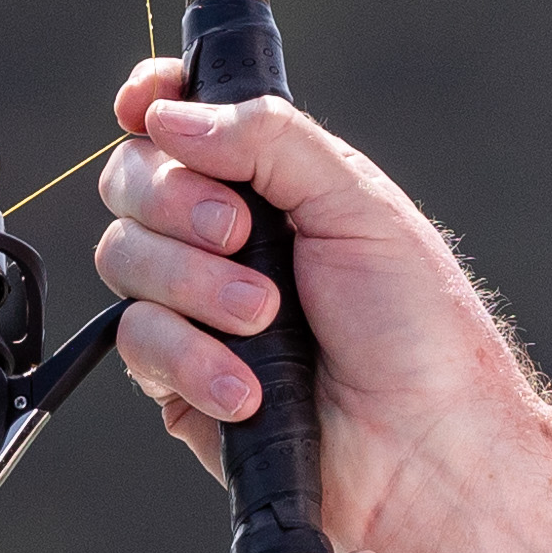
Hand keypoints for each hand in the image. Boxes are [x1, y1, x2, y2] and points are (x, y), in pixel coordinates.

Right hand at [93, 65, 551, 552]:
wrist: (427, 450)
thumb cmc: (417, 331)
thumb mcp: (357, 206)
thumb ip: (269, 139)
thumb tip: (170, 113)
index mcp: (269, 185)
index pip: (181, 121)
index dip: (153, 102)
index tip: (146, 104)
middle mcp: (222, 240)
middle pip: (130, 180)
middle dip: (175, 200)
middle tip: (240, 235)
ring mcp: (195, 309)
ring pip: (123, 258)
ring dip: (193, 285)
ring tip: (264, 319)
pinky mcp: (178, 381)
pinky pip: (136, 342)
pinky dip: (192, 359)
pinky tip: (249, 389)